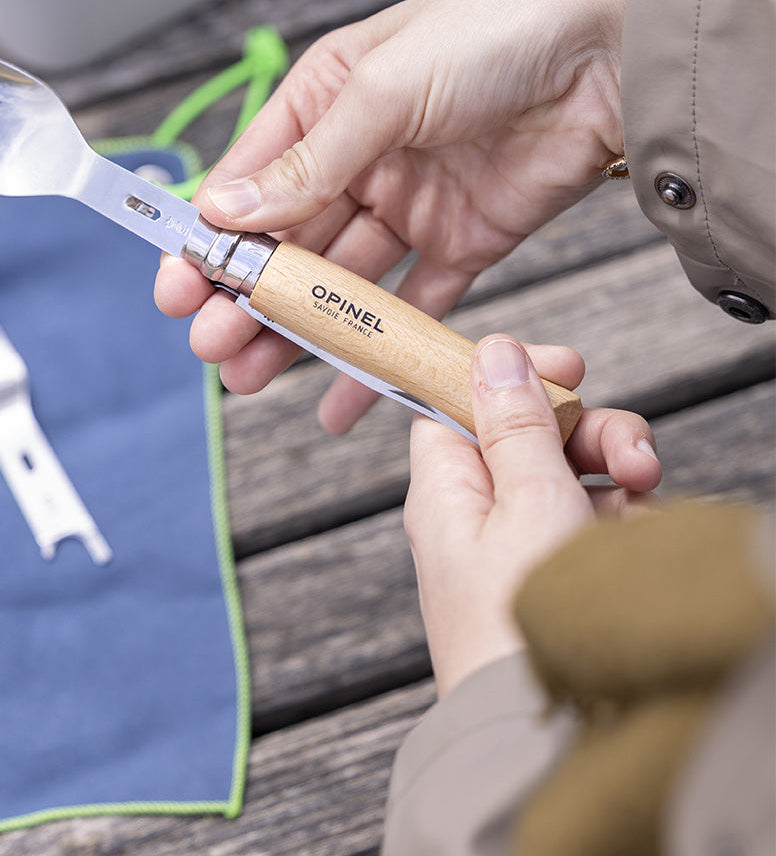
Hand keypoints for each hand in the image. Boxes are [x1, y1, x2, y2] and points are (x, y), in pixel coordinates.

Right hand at [155, 0, 642, 431]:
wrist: (618, 49)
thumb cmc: (498, 30)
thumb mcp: (385, 87)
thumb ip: (310, 160)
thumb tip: (229, 211)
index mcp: (330, 98)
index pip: (253, 176)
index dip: (212, 236)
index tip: (179, 287)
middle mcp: (363, 153)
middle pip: (290, 239)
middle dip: (248, 296)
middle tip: (213, 346)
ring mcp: (412, 201)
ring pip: (340, 280)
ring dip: (299, 329)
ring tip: (253, 376)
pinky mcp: (463, 240)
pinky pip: (412, 304)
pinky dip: (380, 350)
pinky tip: (340, 394)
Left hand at [405, 336, 661, 696]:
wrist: (542, 738)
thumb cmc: (523, 624)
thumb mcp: (528, 500)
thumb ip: (517, 423)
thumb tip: (493, 352)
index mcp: (445, 487)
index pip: (459, 402)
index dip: (511, 376)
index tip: (567, 364)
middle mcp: (474, 515)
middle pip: (528, 437)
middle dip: (591, 435)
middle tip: (634, 455)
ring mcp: (516, 549)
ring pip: (570, 481)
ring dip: (618, 482)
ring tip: (645, 506)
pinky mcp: (554, 580)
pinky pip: (592, 529)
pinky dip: (622, 527)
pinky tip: (642, 542)